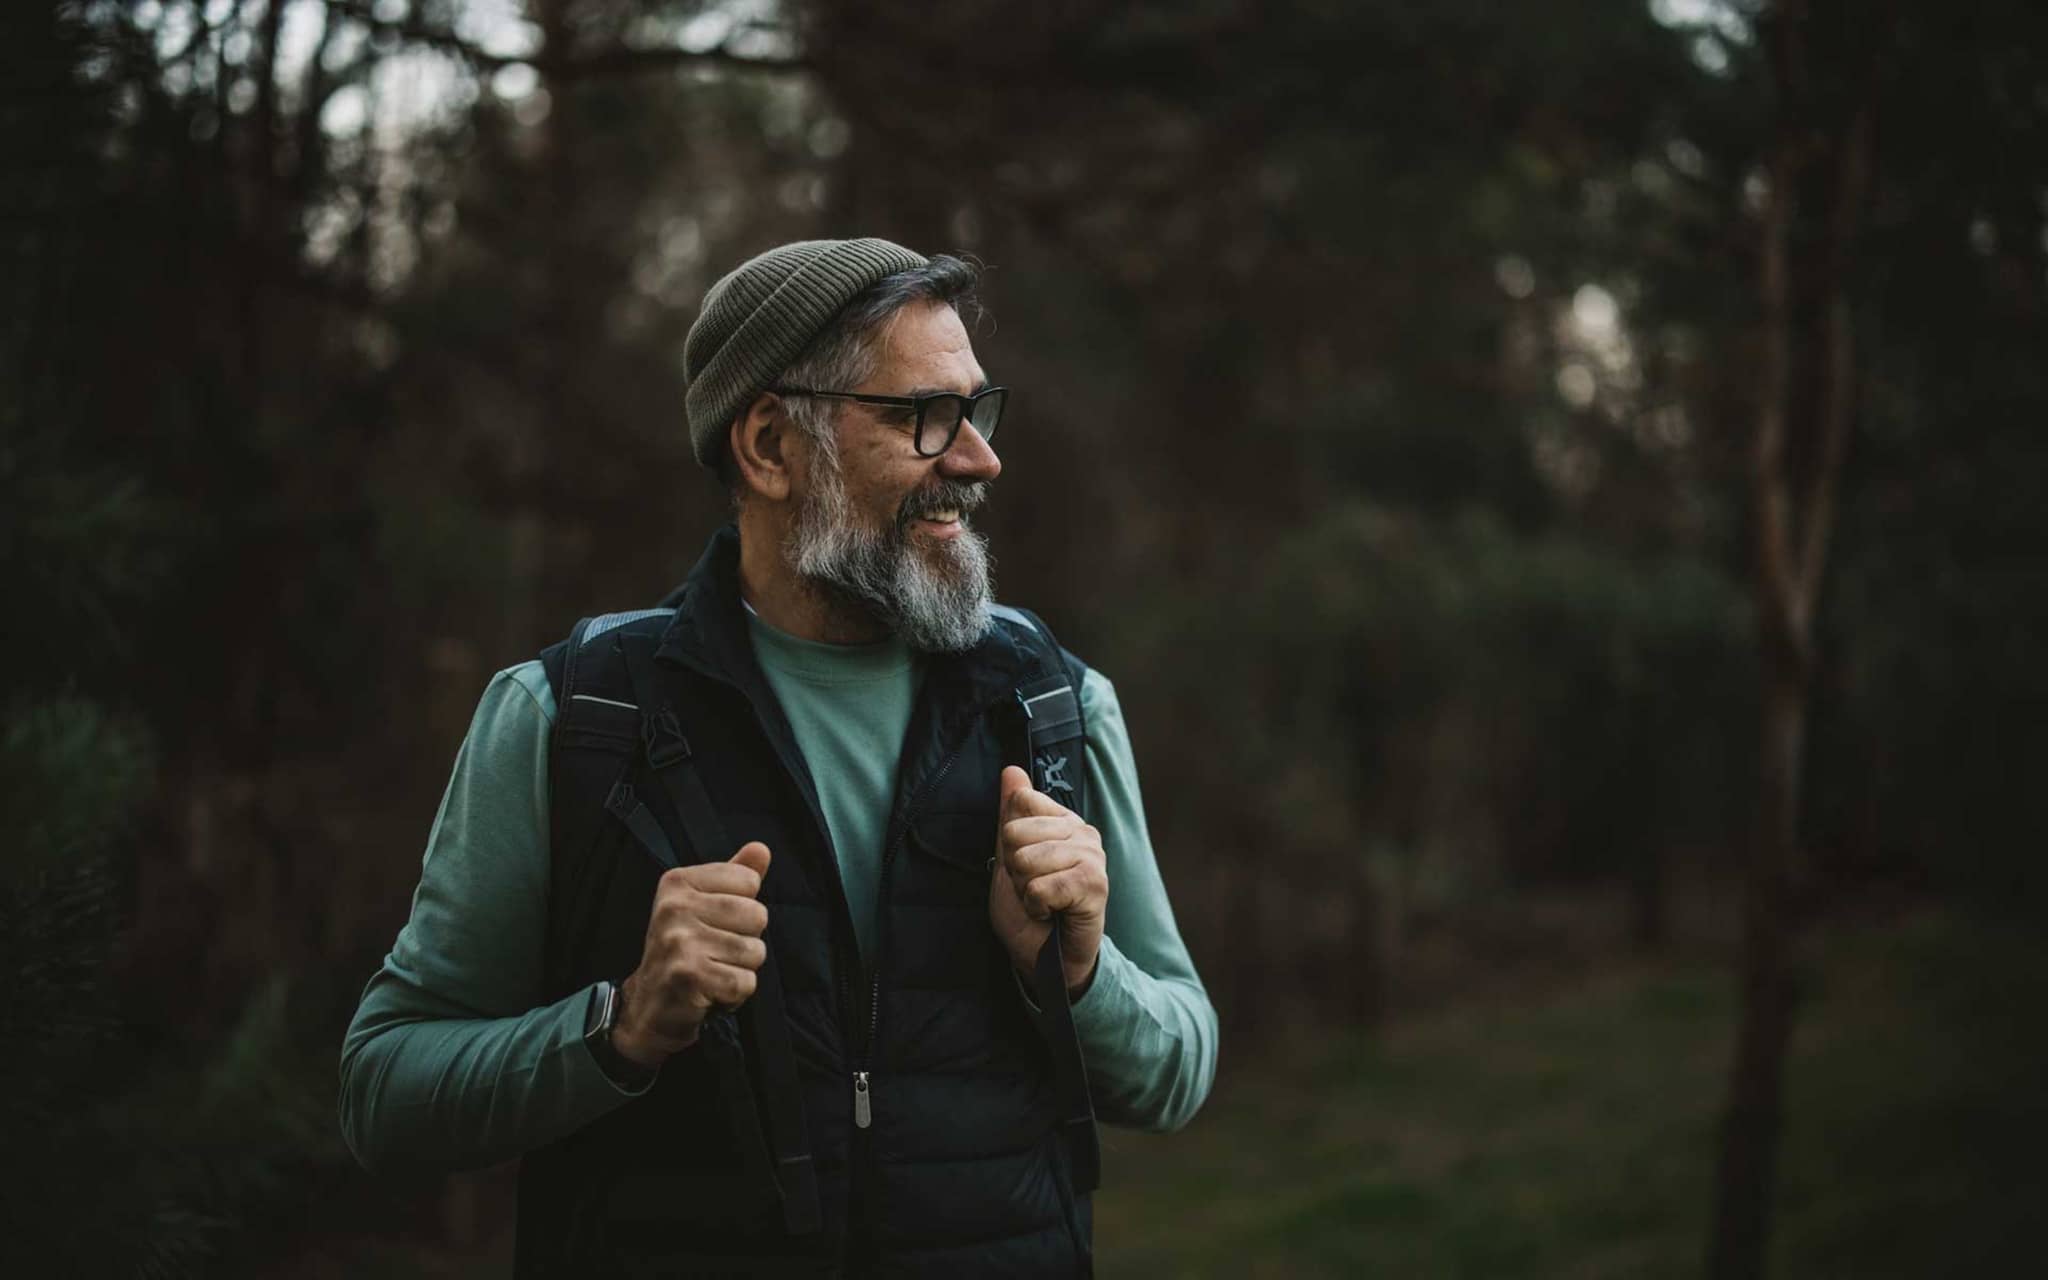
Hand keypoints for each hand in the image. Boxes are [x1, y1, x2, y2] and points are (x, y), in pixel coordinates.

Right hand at [613, 842, 771, 1068]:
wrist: (648, 1007)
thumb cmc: (684, 951)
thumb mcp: (703, 906)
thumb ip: (734, 876)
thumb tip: (761, 848)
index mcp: (678, 882)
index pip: (749, 881)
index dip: (743, 909)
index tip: (714, 925)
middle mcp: (674, 907)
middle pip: (757, 915)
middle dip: (746, 941)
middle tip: (713, 953)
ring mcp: (679, 941)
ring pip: (755, 951)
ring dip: (741, 970)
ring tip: (712, 972)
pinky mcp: (689, 976)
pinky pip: (744, 982)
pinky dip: (735, 995)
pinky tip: (710, 993)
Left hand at [988, 765, 1106, 996]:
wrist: (1047, 958)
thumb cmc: (1030, 910)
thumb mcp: (1009, 859)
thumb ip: (1011, 815)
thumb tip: (1011, 769)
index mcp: (1063, 820)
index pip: (1021, 801)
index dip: (1009, 839)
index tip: (1023, 865)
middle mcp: (1083, 831)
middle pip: (1017, 830)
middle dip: (1015, 868)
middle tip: (1033, 887)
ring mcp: (1093, 856)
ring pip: (1028, 860)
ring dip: (1026, 890)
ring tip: (1043, 901)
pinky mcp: (1095, 884)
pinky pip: (1042, 887)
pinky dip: (1037, 906)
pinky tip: (1051, 912)